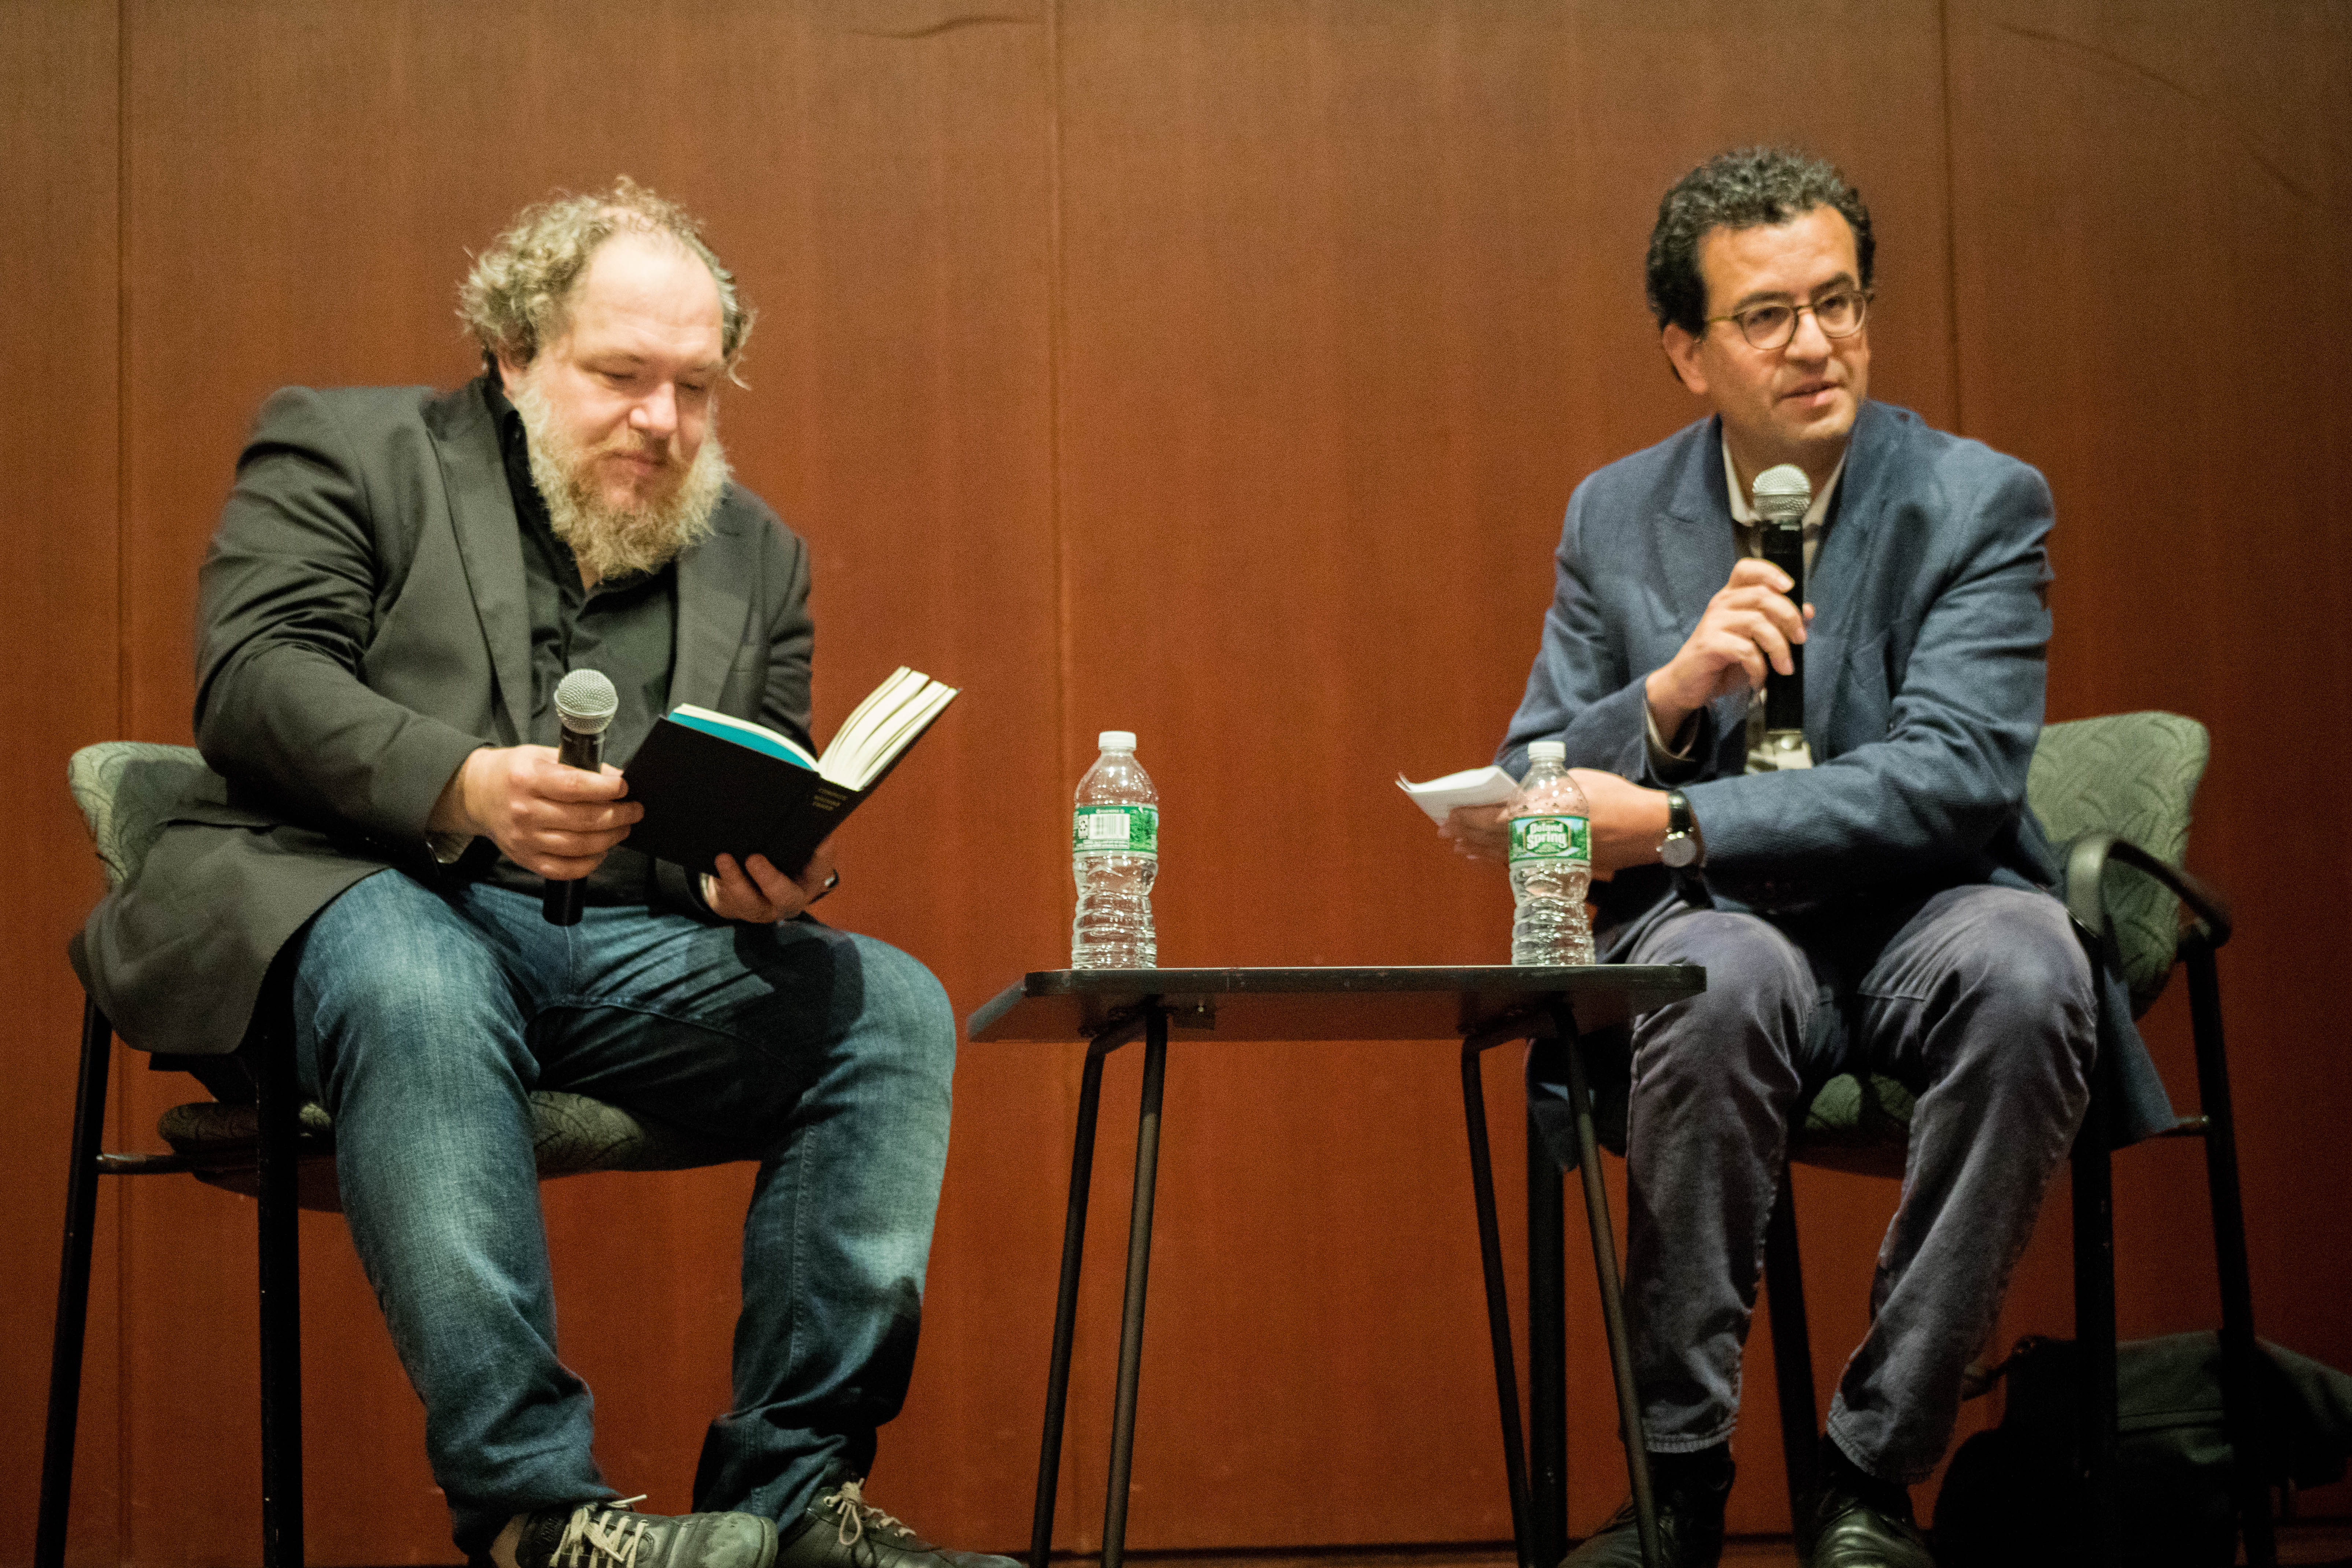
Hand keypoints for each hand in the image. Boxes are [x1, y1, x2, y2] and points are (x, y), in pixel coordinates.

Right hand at [431, 745, 641, 877]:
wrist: (476, 794)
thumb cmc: (515, 772)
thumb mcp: (541, 756)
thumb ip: (577, 766)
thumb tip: (616, 777)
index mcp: (528, 779)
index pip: (575, 786)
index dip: (606, 788)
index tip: (624, 787)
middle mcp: (524, 811)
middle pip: (583, 819)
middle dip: (619, 815)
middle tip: (634, 810)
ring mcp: (523, 839)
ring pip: (579, 846)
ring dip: (610, 838)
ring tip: (624, 828)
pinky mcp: (525, 859)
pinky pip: (564, 869)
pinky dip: (589, 863)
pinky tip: (601, 850)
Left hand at [701, 838, 836, 922]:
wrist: (749, 889)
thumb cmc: (777, 863)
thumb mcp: (790, 855)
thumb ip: (798, 842)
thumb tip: (804, 820)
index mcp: (809, 882)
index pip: (820, 869)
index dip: (822, 857)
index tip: (821, 839)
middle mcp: (790, 899)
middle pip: (785, 896)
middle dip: (770, 879)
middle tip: (754, 859)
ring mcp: (764, 909)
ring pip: (750, 901)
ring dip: (736, 880)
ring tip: (724, 858)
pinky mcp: (739, 909)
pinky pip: (729, 898)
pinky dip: (722, 880)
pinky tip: (717, 862)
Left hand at [1442, 773, 1668, 881]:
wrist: (1647, 829)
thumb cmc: (1614, 796)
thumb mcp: (1575, 780)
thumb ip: (1542, 789)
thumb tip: (1517, 796)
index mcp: (1546, 812)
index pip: (1496, 818)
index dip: (1470, 818)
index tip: (1450, 814)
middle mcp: (1545, 837)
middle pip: (1495, 838)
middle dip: (1468, 834)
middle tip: (1446, 830)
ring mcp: (1552, 855)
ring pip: (1505, 854)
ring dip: (1479, 849)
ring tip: (1459, 845)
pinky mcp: (1560, 866)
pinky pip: (1522, 865)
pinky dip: (1500, 861)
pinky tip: (1487, 858)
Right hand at [1644, 558, 1814, 740]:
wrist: (1687, 686)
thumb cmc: (1724, 662)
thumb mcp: (1756, 641)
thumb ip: (1780, 624)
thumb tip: (1808, 610)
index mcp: (1731, 597)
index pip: (1747, 568)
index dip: (1771, 572)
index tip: (1790, 587)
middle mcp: (1721, 604)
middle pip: (1763, 595)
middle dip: (1790, 618)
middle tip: (1800, 640)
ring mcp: (1713, 623)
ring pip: (1759, 623)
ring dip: (1779, 648)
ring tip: (1784, 668)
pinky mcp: (1709, 644)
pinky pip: (1746, 650)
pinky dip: (1759, 668)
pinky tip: (1759, 680)